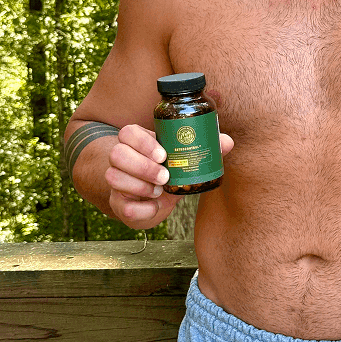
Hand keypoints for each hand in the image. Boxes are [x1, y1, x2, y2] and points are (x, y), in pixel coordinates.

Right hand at [105, 124, 233, 229]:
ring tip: (160, 191)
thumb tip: (226, 142)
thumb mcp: (185, 158)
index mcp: (137, 142)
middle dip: (142, 166)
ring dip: (139, 186)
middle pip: (117, 153)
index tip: (163, 155)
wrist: (155, 201)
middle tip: (165, 176)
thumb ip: (205, 147)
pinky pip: (122, 205)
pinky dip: (141, 208)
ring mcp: (117, 181)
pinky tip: (154, 206)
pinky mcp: (118, 203)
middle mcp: (122, 158)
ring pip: (113, 176)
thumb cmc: (171, 172)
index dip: (142, 142)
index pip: (128, 132)